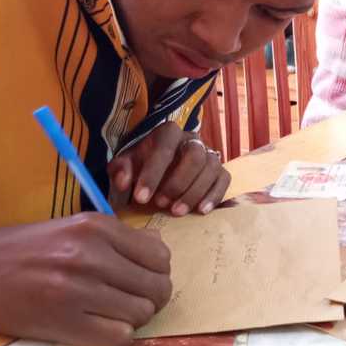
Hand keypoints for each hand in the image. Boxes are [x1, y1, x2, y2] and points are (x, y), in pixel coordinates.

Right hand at [0, 214, 171, 345]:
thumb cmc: (26, 248)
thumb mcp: (74, 228)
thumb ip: (119, 239)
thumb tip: (161, 251)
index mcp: (97, 227)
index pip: (160, 257)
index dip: (157, 273)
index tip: (140, 279)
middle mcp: (91, 255)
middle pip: (157, 288)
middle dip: (151, 299)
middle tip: (130, 302)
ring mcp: (77, 289)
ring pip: (141, 314)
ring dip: (133, 319)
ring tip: (111, 314)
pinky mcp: (62, 322)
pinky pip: (118, 338)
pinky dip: (116, 337)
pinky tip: (99, 328)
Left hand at [108, 121, 229, 215]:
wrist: (158, 173)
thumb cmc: (141, 168)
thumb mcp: (125, 166)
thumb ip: (121, 170)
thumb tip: (124, 181)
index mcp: (168, 133)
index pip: (164, 148)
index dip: (152, 174)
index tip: (140, 198)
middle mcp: (192, 140)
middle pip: (195, 156)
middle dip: (177, 183)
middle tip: (161, 204)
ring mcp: (209, 154)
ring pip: (212, 168)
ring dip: (194, 192)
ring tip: (177, 212)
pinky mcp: (220, 171)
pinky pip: (224, 180)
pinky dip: (214, 196)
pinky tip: (201, 211)